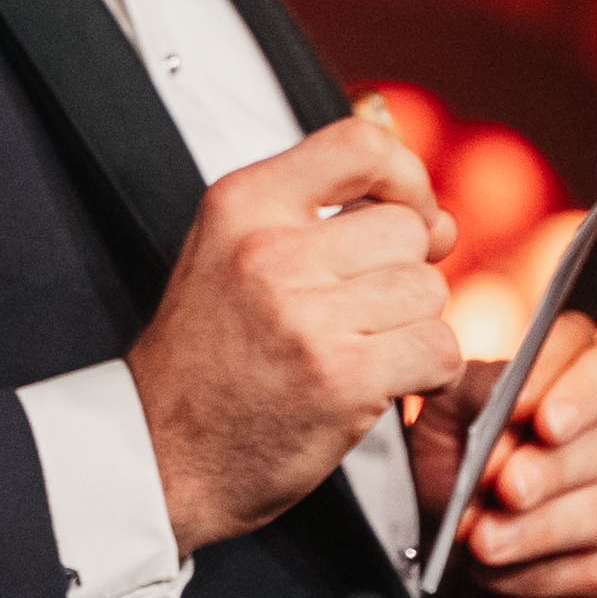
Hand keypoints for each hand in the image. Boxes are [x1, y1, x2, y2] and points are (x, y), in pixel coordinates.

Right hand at [126, 113, 468, 552]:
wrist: (158, 453)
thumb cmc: (202, 362)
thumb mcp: (232, 255)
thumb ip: (320, 219)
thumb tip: (438, 217)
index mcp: (241, 206)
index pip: (360, 144)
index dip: (405, 177)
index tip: (407, 215)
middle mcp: (271, 251)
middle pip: (407, 229)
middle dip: (403, 273)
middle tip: (364, 311)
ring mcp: (307, 315)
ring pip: (428, 292)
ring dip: (411, 328)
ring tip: (358, 351)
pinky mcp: (342, 376)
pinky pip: (438, 349)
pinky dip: (426, 373)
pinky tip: (380, 383)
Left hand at [409, 315, 596, 597]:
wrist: (485, 552)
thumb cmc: (473, 468)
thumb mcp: (455, 420)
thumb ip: (473, 399)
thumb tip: (498, 411)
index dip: (566, 387)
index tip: (516, 409)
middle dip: (551, 468)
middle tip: (505, 488)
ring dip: (540, 529)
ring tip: (484, 540)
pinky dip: (544, 573)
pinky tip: (501, 573)